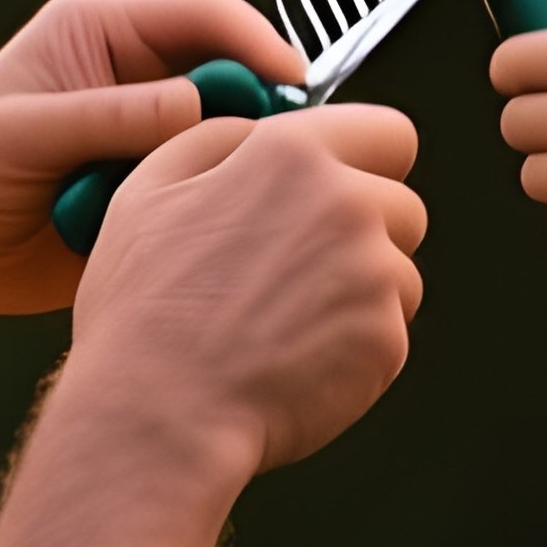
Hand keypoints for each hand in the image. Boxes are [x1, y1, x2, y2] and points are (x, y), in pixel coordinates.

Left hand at [0, 0, 304, 317]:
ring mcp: (148, 133)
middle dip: (258, 107)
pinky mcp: (154, 186)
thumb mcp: (21, 134)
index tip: (295, 81)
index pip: (203, 14)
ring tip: (231, 196)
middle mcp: (135, 74)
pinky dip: (215, 204)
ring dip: (232, 161)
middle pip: (231, 72)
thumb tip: (198, 101)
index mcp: (100, 31)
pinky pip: (209, 188)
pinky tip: (213, 230)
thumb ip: (109, 116)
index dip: (256, 41)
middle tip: (279, 153)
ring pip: (228, 135)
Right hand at [70, 105, 425, 475]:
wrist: (158, 415)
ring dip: (362, 292)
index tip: (347, 184)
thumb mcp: (147, 191)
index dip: (369, 160)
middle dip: (367, 231)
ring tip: (286, 320)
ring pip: (400, 272)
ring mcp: (374, 274)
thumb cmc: (143, 315)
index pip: (388, 132)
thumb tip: (259, 130)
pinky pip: (389, 331)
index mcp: (290, 155)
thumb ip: (218, 138)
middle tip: (300, 270)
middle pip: (402, 206)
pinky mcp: (386, 340)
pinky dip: (355, 345)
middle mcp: (345, 205)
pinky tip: (296, 355)